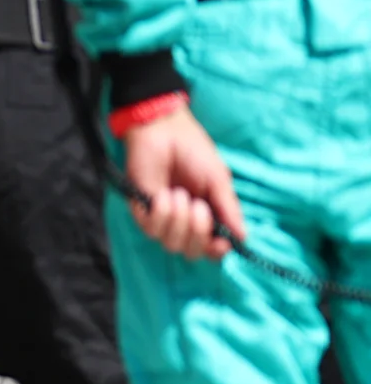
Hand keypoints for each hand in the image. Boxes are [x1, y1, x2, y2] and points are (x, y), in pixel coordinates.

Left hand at [121, 106, 243, 259]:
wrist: (163, 132)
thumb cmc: (193, 152)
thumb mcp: (218, 180)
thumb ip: (228, 209)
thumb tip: (242, 237)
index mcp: (207, 215)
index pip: (210, 248)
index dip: (216, 251)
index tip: (221, 243)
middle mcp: (184, 221)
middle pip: (191, 251)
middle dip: (197, 234)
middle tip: (199, 207)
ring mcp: (162, 217)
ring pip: (171, 243)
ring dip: (178, 220)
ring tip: (178, 193)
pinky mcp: (141, 210)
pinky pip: (150, 229)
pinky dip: (160, 213)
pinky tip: (163, 194)